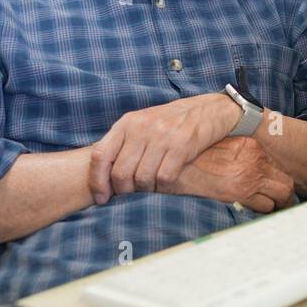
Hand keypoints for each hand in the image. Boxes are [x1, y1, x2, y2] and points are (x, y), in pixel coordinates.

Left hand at [89, 93, 237, 201]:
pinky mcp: (182, 146)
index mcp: (127, 123)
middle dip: (124, 191)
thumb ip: (124, 143)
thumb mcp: (143, 124)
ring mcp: (162, 137)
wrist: (209, 109)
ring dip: (146, 190)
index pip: (100, 155)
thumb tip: (104, 176)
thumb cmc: (172, 121)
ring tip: (151, 188)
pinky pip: (164, 178)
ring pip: (142, 179)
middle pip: (120, 172)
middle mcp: (141, 128)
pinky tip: (166, 183)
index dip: (97, 181)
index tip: (102, 197)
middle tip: (131, 196)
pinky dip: (163, 188)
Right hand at [172, 137, 295, 212]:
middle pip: (285, 182)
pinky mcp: (241, 194)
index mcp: (252, 146)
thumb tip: (251, 167)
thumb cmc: (195, 157)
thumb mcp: (221, 147)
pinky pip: (264, 207)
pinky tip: (257, 213)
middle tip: (283, 204)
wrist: (176, 165)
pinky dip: (263, 211)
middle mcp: (256, 160)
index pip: (277, 166)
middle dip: (286, 195)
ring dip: (277, 205)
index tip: (276, 187)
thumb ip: (240, 155)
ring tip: (273, 211)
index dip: (278, 179)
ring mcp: (250, 178)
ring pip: (280, 196)